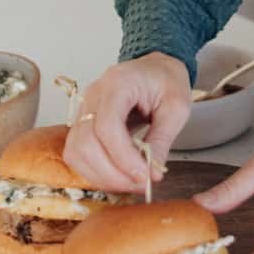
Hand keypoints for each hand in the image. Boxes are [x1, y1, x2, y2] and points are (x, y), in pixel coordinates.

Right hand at [62, 53, 192, 191]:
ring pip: (76, 151)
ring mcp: (84, 109)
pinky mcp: (82, 124)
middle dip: (112, 172)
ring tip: (131, 183)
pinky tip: (118, 176)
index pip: (107, 126)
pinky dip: (95, 171)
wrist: (156, 68)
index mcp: (118, 83)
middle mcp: (93, 95)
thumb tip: (152, 173)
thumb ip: (162, 139)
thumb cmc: (167, 81)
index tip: (144, 175)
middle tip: (140, 184)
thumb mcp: (176, 107)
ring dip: (102, 176)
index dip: (122, 157)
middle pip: (86, 142)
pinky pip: (77, 153)